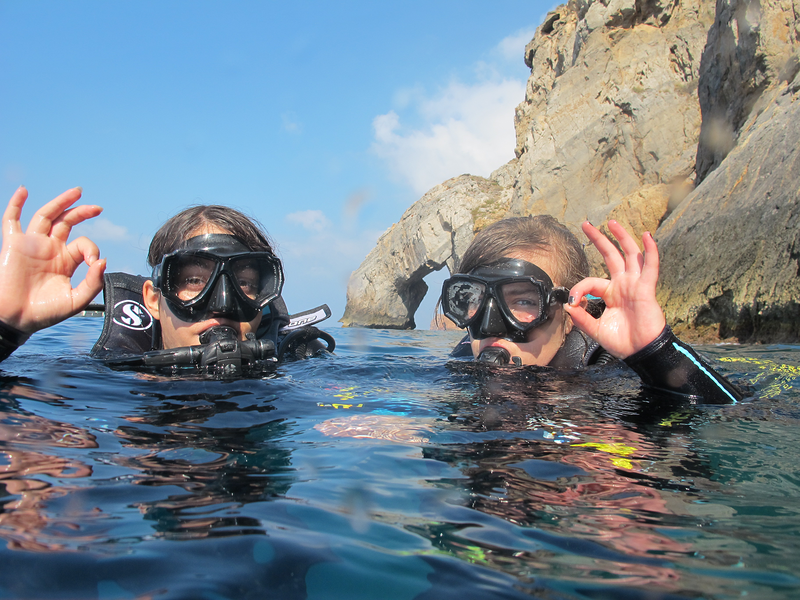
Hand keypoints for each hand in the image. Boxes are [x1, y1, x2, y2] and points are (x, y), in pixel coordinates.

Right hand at [0, 186, 105, 333]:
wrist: (18, 319)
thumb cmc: (46, 312)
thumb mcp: (76, 300)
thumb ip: (93, 282)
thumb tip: (102, 261)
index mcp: (66, 261)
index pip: (83, 244)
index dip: (92, 249)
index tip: (93, 263)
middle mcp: (50, 249)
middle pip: (66, 222)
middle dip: (82, 212)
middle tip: (98, 208)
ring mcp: (32, 245)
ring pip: (46, 216)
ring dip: (60, 202)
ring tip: (77, 191)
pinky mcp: (13, 244)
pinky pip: (11, 220)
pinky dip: (16, 204)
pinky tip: (23, 190)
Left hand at [564, 220, 665, 358]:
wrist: (641, 352)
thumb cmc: (623, 342)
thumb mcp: (596, 330)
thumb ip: (581, 318)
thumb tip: (567, 305)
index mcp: (611, 293)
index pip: (591, 281)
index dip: (579, 288)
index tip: (572, 301)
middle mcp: (623, 285)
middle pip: (611, 255)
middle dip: (599, 239)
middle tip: (586, 224)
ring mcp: (635, 285)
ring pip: (630, 255)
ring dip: (621, 237)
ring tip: (611, 222)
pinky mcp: (646, 289)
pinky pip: (650, 267)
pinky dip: (650, 251)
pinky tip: (647, 236)